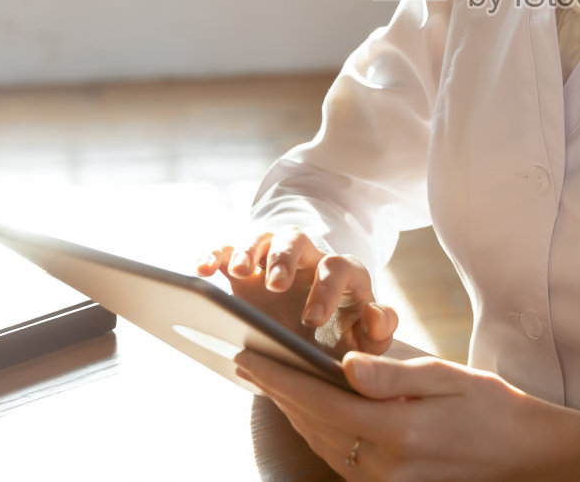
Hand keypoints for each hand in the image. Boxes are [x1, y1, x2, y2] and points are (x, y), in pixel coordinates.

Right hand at [197, 226, 398, 355]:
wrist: (312, 337)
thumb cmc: (340, 337)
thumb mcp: (364, 340)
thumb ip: (378, 331)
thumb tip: (377, 316)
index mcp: (341, 275)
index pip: (339, 268)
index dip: (327, 290)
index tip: (312, 320)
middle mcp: (307, 259)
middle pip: (298, 241)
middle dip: (286, 260)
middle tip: (275, 286)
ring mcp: (274, 259)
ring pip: (264, 239)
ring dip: (251, 251)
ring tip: (238, 272)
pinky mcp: (244, 267)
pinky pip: (228, 250)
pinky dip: (215, 255)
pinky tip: (201, 270)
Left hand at [233, 348, 579, 481]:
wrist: (525, 455)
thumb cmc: (492, 408)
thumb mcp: (449, 378)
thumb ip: (393, 374)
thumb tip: (344, 364)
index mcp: (398, 430)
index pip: (321, 401)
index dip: (280, 378)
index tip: (250, 355)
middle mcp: (384, 464)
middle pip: (313, 425)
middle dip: (277, 392)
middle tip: (247, 363)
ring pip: (322, 444)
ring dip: (292, 413)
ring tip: (270, 383)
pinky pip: (339, 458)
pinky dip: (317, 431)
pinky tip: (308, 413)